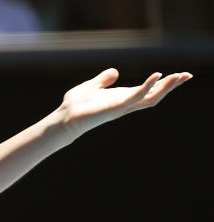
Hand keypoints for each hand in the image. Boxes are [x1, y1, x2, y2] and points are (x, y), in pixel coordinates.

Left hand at [58, 68, 191, 137]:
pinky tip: (157, 76)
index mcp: (121, 98)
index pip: (147, 91)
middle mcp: (124, 104)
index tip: (178, 75)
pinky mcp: (116, 107)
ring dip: (165, 87)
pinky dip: (147, 86)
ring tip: (179, 76)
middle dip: (170, 86)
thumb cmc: (75, 106)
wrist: (64, 118)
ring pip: (150, 98)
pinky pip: (136, 96)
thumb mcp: (92, 86)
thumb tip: (115, 73)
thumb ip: (104, 79)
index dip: (162, 84)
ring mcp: (121, 107)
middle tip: (187, 75)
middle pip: (153, 96)